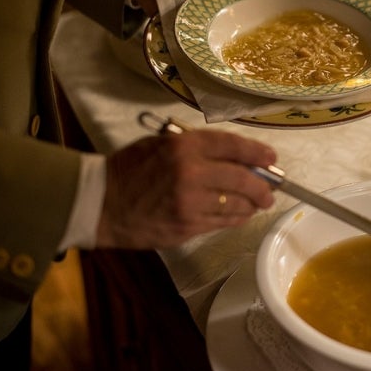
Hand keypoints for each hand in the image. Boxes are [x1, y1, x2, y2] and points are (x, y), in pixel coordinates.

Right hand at [96, 129, 276, 248]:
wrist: (99, 202)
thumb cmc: (129, 169)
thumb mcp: (160, 144)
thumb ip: (197, 148)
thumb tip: (236, 156)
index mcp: (183, 145)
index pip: (232, 145)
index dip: (257, 152)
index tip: (271, 158)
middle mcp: (190, 172)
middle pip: (243, 178)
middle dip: (262, 186)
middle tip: (269, 191)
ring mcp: (189, 202)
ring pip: (236, 204)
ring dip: (251, 205)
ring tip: (255, 204)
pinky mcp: (187, 225)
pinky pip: (222, 222)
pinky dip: (235, 218)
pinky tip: (239, 215)